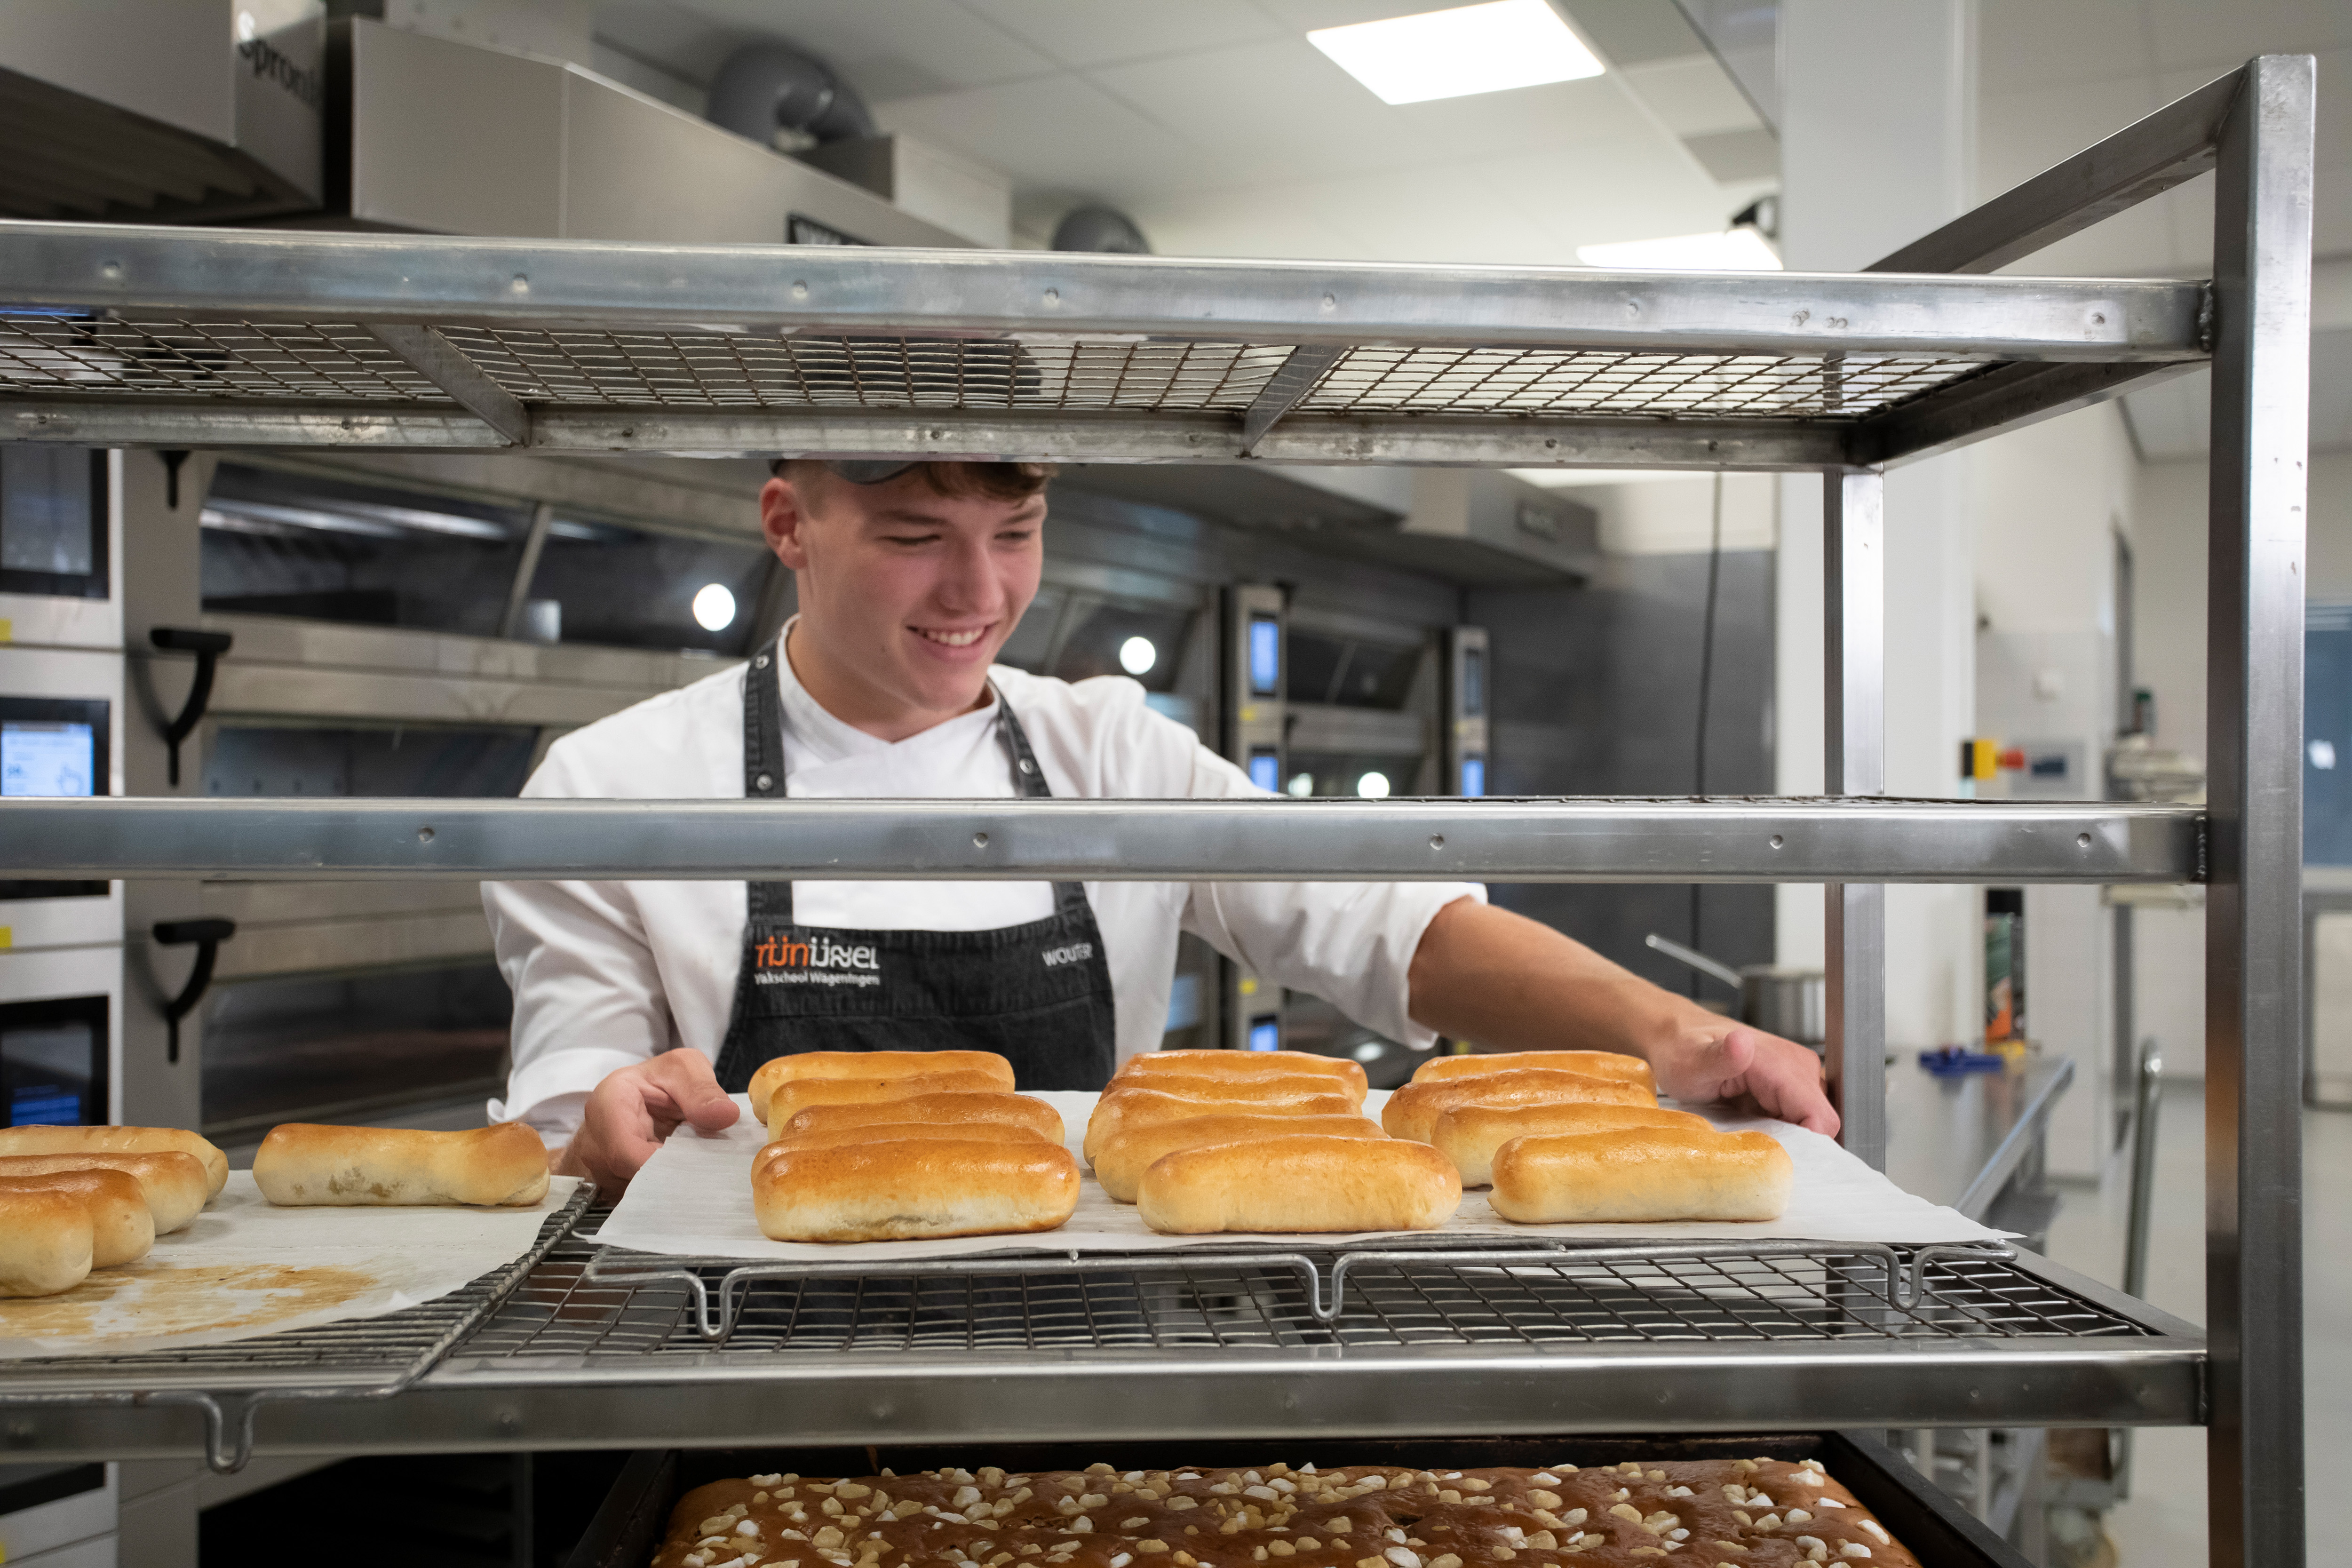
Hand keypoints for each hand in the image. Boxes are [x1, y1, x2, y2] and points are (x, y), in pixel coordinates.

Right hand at [554, 1048, 739, 1194]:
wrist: (642, 1095)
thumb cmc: (659, 1081)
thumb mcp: (684, 1069)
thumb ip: (702, 1090)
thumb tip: (726, 1115)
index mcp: (607, 1104)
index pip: (624, 1150)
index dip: (662, 1166)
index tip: (697, 1167)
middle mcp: (595, 1141)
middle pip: (630, 1177)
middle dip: (672, 1178)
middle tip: (707, 1173)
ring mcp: (599, 1168)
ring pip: (635, 1193)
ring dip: (670, 1187)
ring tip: (698, 1173)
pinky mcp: (612, 1184)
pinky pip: (637, 1198)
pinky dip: (665, 1192)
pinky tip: (685, 1180)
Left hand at [1649, 1021, 1840, 1135]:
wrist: (1679, 1038)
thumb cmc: (1682, 1051)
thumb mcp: (1691, 1062)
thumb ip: (1719, 1057)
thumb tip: (1741, 1042)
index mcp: (1781, 1062)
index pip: (1821, 1118)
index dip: (1805, 1145)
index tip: (1775, 1155)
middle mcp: (1797, 1065)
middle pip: (1821, 1123)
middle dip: (1795, 1142)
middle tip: (1753, 1143)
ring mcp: (1798, 1074)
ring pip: (1814, 1122)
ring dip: (1789, 1135)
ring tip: (1750, 1129)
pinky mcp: (1792, 1084)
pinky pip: (1802, 1117)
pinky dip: (1782, 1127)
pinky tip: (1754, 1121)